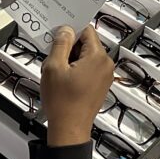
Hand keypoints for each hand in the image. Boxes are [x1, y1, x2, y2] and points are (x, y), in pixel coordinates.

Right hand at [40, 26, 113, 146]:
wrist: (70, 129)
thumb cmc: (63, 103)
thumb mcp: (54, 67)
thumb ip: (60, 44)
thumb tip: (66, 30)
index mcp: (97, 56)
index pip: (87, 30)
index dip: (71, 30)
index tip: (58, 33)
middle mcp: (106, 64)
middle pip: (87, 43)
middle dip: (69, 46)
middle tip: (53, 55)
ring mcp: (105, 75)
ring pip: (86, 56)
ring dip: (71, 59)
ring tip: (57, 71)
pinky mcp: (101, 85)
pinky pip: (89, 68)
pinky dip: (76, 69)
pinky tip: (63, 79)